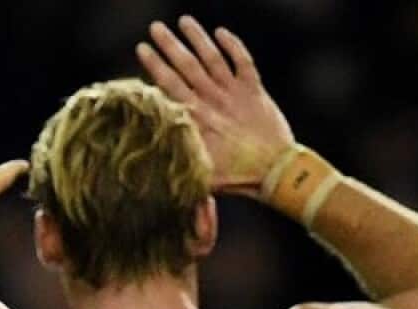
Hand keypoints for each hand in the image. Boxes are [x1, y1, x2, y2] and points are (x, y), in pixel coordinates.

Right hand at [136, 16, 294, 196]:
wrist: (276, 172)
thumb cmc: (237, 177)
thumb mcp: (200, 174)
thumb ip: (178, 158)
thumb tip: (153, 151)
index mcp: (196, 118)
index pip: (169, 84)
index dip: (154, 64)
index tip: (141, 48)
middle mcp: (213, 100)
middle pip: (186, 65)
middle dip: (169, 45)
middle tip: (154, 28)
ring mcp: (235, 93)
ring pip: (212, 57)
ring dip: (197, 38)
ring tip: (184, 21)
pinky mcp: (255, 91)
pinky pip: (243, 62)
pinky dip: (233, 45)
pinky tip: (221, 32)